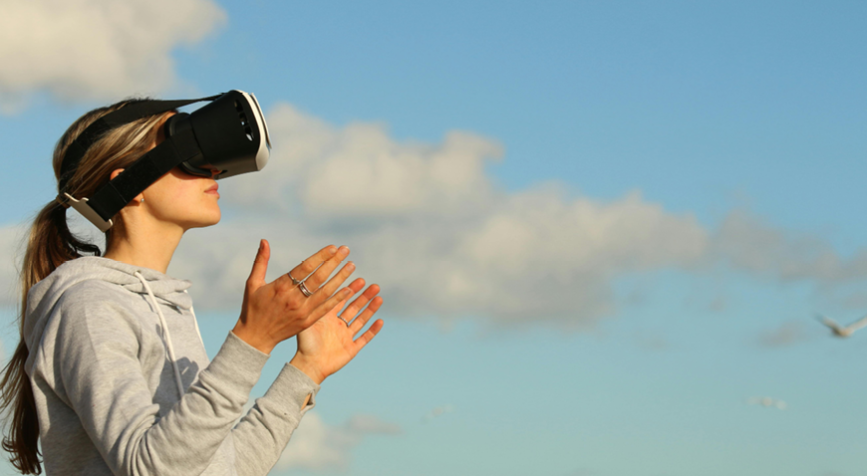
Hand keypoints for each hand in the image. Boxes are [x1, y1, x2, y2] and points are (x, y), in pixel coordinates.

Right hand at [233, 239, 355, 353]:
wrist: (255, 338)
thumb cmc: (253, 308)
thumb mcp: (253, 283)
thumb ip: (261, 261)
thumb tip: (264, 241)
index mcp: (280, 287)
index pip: (305, 267)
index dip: (320, 256)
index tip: (333, 247)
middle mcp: (293, 299)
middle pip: (318, 278)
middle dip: (334, 262)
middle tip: (346, 250)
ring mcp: (302, 311)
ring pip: (325, 292)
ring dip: (340, 278)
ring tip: (351, 266)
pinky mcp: (307, 322)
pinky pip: (326, 309)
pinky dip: (337, 299)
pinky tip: (348, 290)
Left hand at [290, 279, 383, 383]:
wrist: (308, 365)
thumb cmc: (305, 344)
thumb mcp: (308, 321)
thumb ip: (314, 305)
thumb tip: (316, 286)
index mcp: (328, 318)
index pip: (342, 300)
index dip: (351, 290)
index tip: (360, 279)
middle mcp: (338, 325)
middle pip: (355, 308)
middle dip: (365, 297)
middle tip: (374, 286)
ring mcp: (346, 337)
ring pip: (361, 320)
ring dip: (371, 309)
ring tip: (379, 298)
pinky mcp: (351, 349)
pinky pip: (365, 338)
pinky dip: (372, 330)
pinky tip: (380, 321)